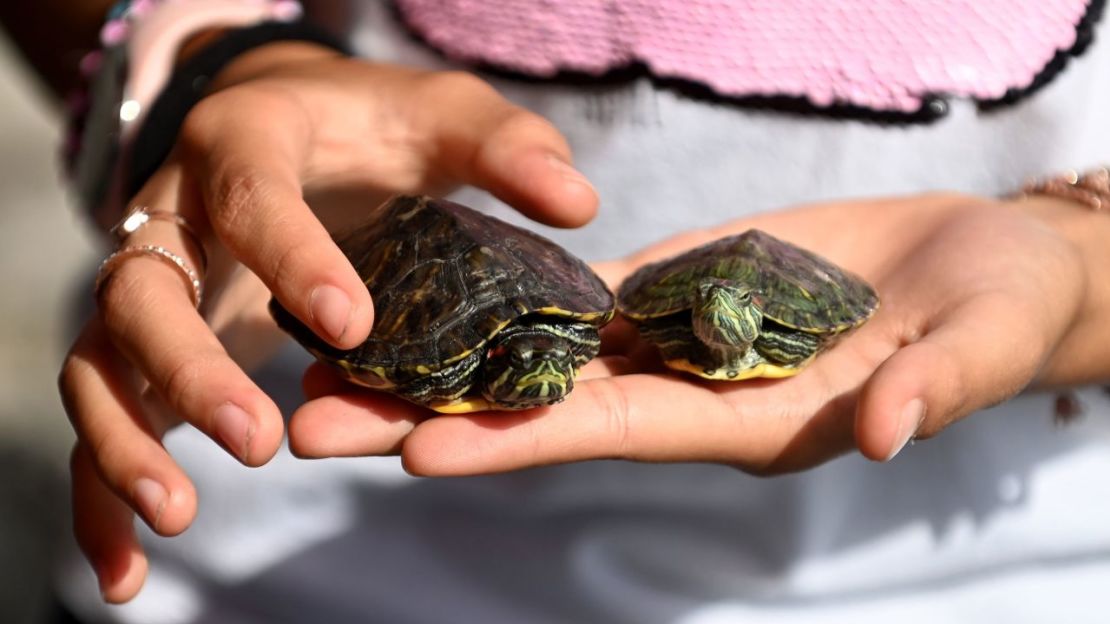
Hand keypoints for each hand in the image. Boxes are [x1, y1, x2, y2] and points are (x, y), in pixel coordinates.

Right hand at [58, 43, 597, 602]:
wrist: (285, 122)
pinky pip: (105, 412)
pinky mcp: (147, 340)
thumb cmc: (371, 126)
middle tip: (262, 439)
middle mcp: (174, 212)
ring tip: (176, 517)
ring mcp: (152, 281)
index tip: (353, 326)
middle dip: (190, 366)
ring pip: (100, 359)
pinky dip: (103, 491)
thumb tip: (578, 204)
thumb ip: (506, 148)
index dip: (291, 256)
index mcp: (245, 141)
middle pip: (143, 290)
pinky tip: (129, 573)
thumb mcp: (442, 114)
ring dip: (124, 442)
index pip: (251, 194)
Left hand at [291, 192, 1105, 475]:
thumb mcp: (975, 349)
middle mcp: (690, 386)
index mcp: (745, 419)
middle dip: (431, 411)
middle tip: (315, 421)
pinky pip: (584, 290)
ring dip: (445, 351)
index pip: (611, 435)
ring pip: (542, 347)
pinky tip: (438, 286)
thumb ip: (924, 391)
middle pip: (541, 403)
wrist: (987, 267)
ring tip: (341, 353)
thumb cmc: (994, 315)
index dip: (518, 442)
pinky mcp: (684, 281)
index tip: (419, 451)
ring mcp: (679, 334)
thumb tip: (879, 433)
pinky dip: (510, 291)